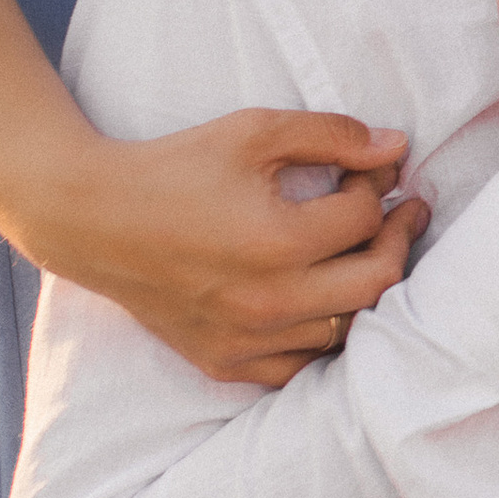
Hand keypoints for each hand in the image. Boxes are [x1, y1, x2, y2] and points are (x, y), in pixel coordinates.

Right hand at [54, 113, 429, 392]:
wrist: (93, 219)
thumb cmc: (175, 167)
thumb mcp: (253, 131)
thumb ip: (332, 135)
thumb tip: (396, 147)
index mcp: (277, 241)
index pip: (365, 216)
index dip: (380, 183)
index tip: (377, 169)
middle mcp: (268, 301)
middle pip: (376, 282)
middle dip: (399, 238)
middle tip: (405, 211)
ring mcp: (246, 339)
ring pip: (346, 328)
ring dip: (365, 287)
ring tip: (365, 249)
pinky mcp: (225, 362)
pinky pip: (300, 365)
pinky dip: (321, 335)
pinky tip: (323, 299)